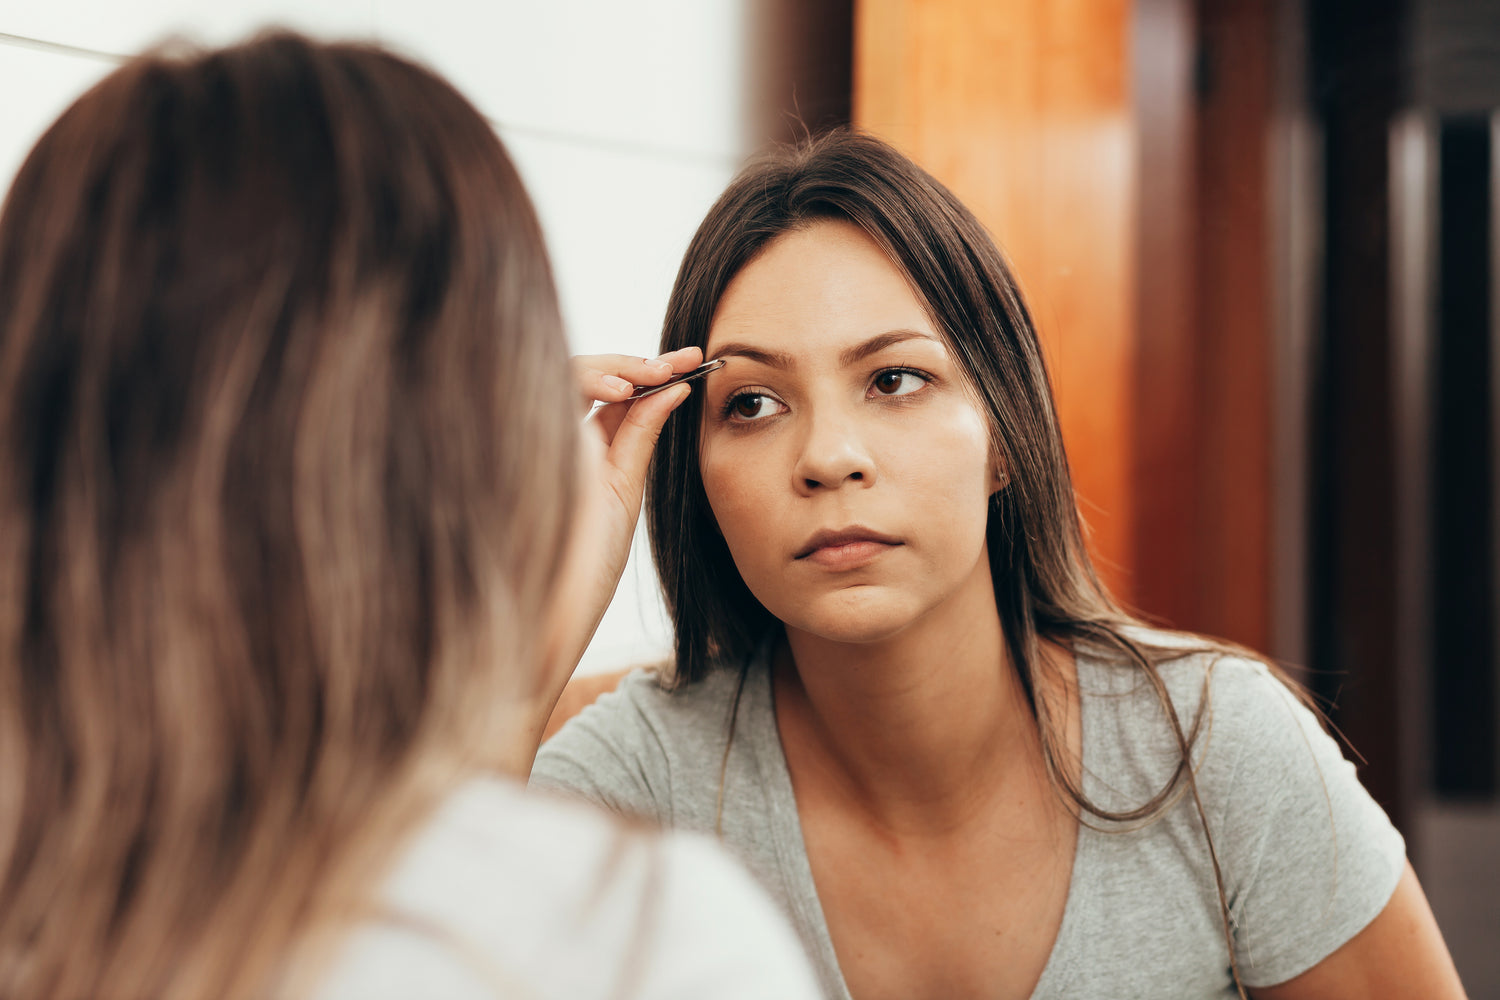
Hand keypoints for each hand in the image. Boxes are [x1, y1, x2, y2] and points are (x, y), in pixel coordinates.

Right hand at [521, 347, 701, 763]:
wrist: (543, 620)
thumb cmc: (580, 573)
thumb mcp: (621, 495)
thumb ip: (638, 440)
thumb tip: (673, 390)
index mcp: (579, 450)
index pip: (610, 393)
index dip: (649, 371)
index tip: (696, 364)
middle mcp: (549, 438)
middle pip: (585, 373)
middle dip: (637, 359)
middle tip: (685, 358)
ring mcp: (529, 439)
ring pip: (560, 372)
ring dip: (612, 363)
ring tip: (653, 372)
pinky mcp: (514, 444)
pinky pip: (540, 392)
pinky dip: (582, 380)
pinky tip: (622, 389)